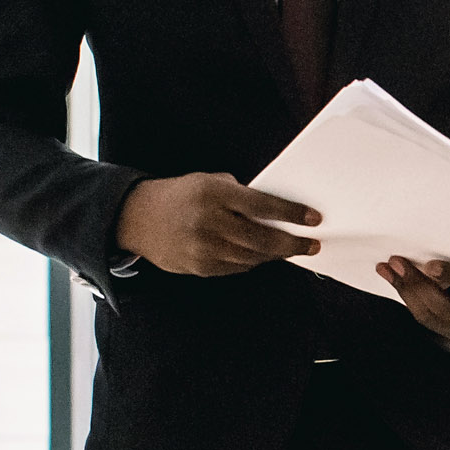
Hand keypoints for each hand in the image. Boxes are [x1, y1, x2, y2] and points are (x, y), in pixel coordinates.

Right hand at [115, 173, 319, 276]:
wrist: (136, 217)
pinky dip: (253, 261)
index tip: (314, 219)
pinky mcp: (198, 267)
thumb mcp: (209, 182)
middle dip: (293, 244)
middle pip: (262, 238)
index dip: (292, 214)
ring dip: (276, 255)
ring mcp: (202, 248)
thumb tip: (278, 212)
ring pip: (253, 257)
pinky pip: (236, 268)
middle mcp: (208, 222)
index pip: (263, 205)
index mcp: (213, 194)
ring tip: (291, 249)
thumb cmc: (182, 195)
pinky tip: (262, 255)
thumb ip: (241, 195)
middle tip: (312, 245)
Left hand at [384, 254, 449, 345]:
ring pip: (430, 317)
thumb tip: (430, 248)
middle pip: (445, 306)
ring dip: (406, 292)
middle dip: (417, 284)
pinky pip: (427, 320)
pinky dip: (410, 301)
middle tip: (396, 263)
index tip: (430, 265)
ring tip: (389, 271)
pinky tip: (398, 284)